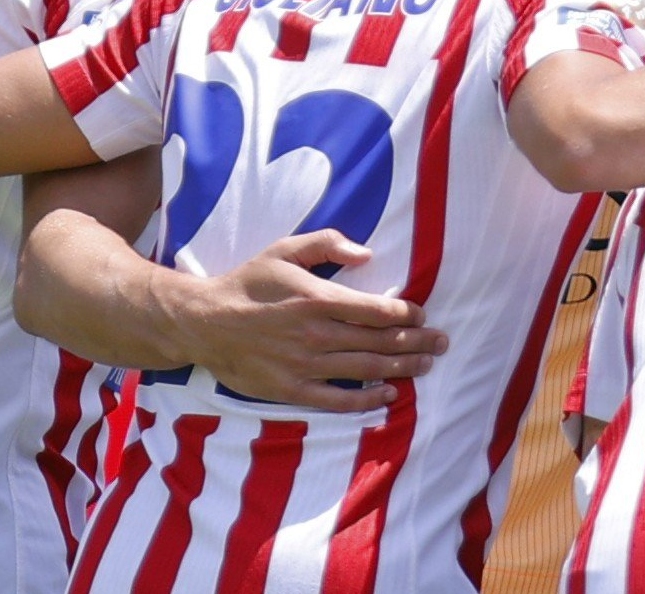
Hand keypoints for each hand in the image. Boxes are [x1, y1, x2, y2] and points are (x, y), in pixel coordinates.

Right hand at [166, 231, 448, 412]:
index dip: (407, 314)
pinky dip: (366, 399)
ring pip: (365, 368)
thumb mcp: (285, 249)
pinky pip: (336, 400)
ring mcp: (303, 364)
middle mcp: (315, 334)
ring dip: (402, 368)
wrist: (203, 323)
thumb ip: (328, 244)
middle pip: (379, 341)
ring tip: (427, 364)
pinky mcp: (290, 389)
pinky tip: (388, 394)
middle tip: (442, 343)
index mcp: (316, 299)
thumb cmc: (248, 283)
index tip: (423, 315)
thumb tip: (367, 255)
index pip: (377, 310)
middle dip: (417, 342)